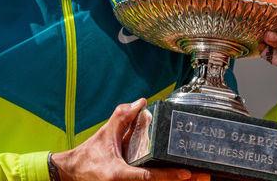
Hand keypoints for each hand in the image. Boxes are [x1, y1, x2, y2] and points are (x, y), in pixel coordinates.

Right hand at [51, 99, 209, 179]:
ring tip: (199, 177)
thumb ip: (123, 116)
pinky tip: (180, 176)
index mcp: (119, 174)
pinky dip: (164, 179)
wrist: (72, 173)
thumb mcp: (106, 133)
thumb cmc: (89, 155)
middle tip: (204, 176)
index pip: (149, 177)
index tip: (187, 173)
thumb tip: (141, 102)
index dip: (169, 175)